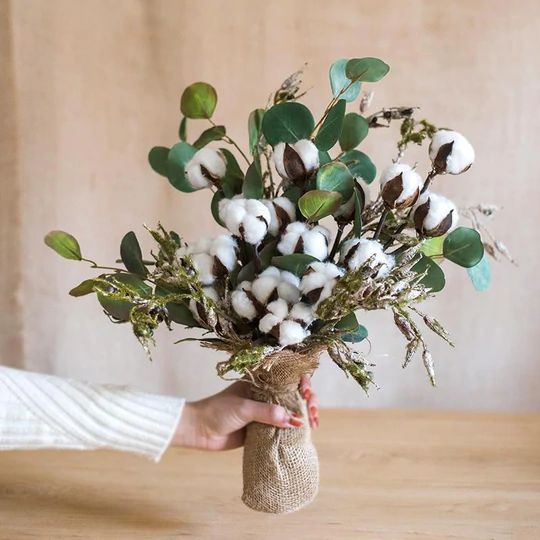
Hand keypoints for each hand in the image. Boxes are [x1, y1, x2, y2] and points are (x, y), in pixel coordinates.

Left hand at [172, 377, 318, 450]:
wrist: (200, 431)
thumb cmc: (217, 411)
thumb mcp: (243, 408)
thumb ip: (266, 413)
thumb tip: (292, 420)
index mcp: (260, 380)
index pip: (287, 376)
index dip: (301, 381)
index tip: (306, 393)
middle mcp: (266, 393)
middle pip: (294, 393)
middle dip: (308, 400)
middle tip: (313, 411)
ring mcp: (266, 411)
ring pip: (291, 410)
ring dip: (305, 414)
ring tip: (313, 424)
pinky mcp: (264, 427)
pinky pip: (283, 427)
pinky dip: (295, 429)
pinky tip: (305, 433)